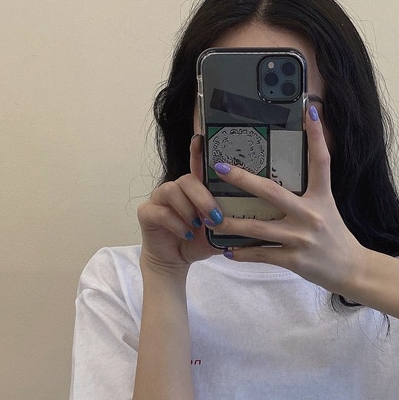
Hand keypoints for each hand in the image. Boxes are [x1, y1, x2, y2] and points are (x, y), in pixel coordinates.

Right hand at [136, 134, 223, 273]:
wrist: (176, 261)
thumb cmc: (197, 242)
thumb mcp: (218, 233)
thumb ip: (230, 222)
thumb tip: (251, 218)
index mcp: (193, 190)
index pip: (197, 166)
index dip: (198, 151)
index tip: (201, 138)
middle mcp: (176, 189)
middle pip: (187, 179)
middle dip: (203, 197)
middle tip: (215, 216)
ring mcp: (159, 199)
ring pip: (171, 190)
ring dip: (188, 209)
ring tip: (196, 226)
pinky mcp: (146, 213)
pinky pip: (160, 211)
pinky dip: (176, 224)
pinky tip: (186, 234)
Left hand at [212, 105, 364, 293]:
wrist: (352, 269)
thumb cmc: (336, 236)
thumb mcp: (327, 208)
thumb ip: (309, 191)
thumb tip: (289, 172)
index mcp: (322, 197)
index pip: (321, 161)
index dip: (316, 135)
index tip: (310, 110)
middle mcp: (310, 214)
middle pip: (271, 192)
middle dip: (243, 179)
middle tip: (220, 167)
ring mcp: (301, 238)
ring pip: (257, 228)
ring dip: (230, 224)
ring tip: (209, 219)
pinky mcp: (294, 259)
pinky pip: (262, 254)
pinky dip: (243, 253)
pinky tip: (228, 251)